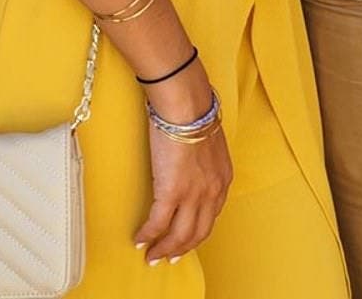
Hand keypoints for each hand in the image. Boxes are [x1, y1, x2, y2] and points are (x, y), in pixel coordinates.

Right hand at [135, 73, 231, 264]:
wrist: (186, 104)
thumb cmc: (194, 112)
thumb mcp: (209, 141)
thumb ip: (204, 159)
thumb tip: (191, 163)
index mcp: (222, 178)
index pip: (212, 216)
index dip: (197, 232)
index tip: (187, 239)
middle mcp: (212, 192)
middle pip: (198, 233)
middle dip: (181, 249)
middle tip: (168, 257)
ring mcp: (192, 195)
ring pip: (179, 236)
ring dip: (164, 249)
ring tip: (151, 255)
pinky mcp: (171, 192)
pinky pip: (158, 224)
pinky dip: (148, 235)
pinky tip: (139, 239)